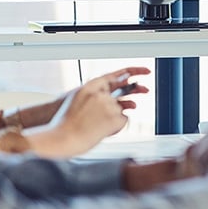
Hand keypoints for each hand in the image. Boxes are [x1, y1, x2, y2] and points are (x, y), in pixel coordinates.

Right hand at [10, 66, 150, 128]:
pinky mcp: (114, 118)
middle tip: (146, 90)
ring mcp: (109, 105)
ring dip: (114, 117)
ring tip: (99, 125)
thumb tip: (109, 95)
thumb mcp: (77, 99)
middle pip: (124, 90)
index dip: (132, 71)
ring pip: (122, 109)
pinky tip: (103, 131)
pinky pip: (123, 121)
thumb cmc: (65, 122)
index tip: (145, 71)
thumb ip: (94, 94)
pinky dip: (116, 127)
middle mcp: (101, 93)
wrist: (61, 137)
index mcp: (91, 86)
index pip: (115, 75)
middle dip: (136, 90)